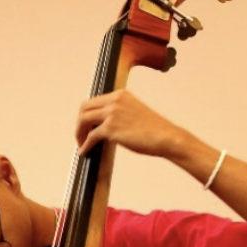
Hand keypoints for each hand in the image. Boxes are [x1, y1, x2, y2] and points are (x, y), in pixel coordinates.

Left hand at [74, 90, 188, 159]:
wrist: (166, 137)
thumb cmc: (154, 130)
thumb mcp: (134, 113)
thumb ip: (119, 113)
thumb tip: (102, 126)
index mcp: (120, 94)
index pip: (94, 101)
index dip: (86, 114)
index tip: (86, 126)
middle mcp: (114, 100)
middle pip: (84, 108)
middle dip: (80, 122)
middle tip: (81, 135)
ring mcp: (112, 113)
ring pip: (83, 120)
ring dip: (79, 133)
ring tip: (81, 144)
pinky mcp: (111, 128)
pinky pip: (91, 136)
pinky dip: (85, 145)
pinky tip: (84, 152)